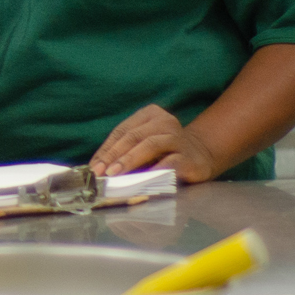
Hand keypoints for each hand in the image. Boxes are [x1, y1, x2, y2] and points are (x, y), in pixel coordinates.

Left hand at [89, 104, 216, 182]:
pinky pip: (169, 163)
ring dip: (129, 160)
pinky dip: (153, 170)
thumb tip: (95, 166)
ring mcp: (178, 137)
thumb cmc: (164, 152)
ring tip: (115, 173)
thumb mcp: (142, 146)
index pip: (122, 131)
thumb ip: (122, 152)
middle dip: (114, 155)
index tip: (94, 166)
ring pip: (149, 145)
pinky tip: (141, 180)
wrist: (200, 157)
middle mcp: (164, 121)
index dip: (106, 149)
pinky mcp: (188, 157)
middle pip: (133, 136)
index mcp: (149, 114)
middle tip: (102, 171)